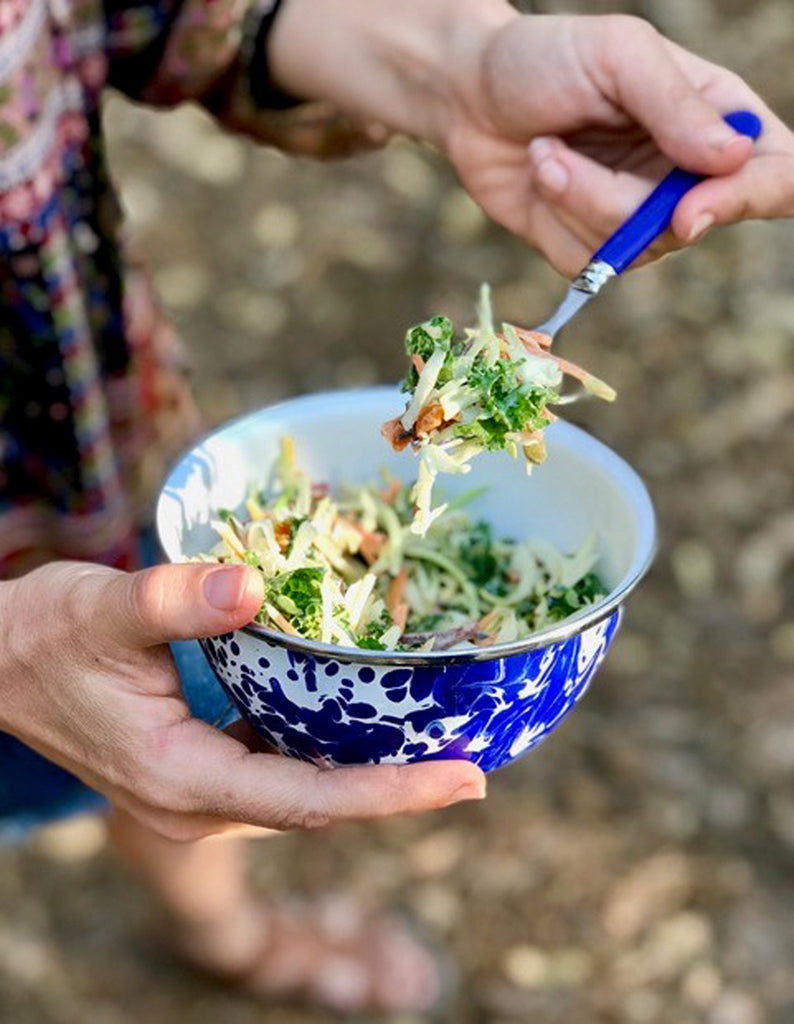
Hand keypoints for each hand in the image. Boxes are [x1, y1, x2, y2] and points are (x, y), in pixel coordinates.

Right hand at [0, 562, 484, 840]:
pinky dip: (328, 750)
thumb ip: (173, 599)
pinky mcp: (199, 767)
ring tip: (439, 743)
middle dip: (398, 791)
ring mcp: (197, 791)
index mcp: (181, 779)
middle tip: (475, 762)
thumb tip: (253, 587)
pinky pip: (279, 768)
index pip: (308, 800)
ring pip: (303, 792)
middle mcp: (196, 802)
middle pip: (319, 807)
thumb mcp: (101, 608)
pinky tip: (362, 717)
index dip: (392, 796)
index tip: (466, 782)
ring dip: (370, 774)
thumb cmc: (43, 636)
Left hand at [445, 13, 793, 275]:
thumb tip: (732, 157)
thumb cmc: (548, 58)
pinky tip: (540, 173)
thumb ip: (675, 104)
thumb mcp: (618, 55)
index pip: (776, 175)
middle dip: (618, 199)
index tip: (688, 210)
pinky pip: (588, 263)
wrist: (470, 94)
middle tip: (560, 153)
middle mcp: (687, 177)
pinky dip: (555, 217)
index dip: (747, 199)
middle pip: (693, 224)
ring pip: (632, 249)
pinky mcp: (591, 248)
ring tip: (546, 149)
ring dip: (575, 197)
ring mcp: (639, 218)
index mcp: (716, 119)